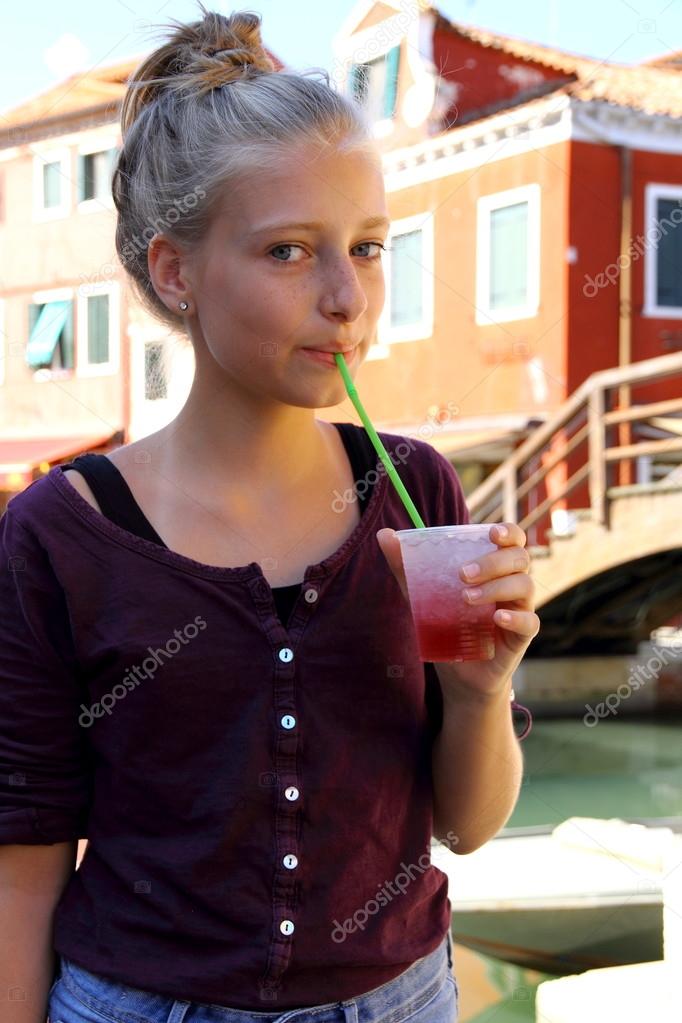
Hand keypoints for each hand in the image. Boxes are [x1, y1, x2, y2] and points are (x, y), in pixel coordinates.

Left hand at [375, 523, 539, 697]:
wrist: (458, 675)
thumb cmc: (446, 626)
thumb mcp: (423, 596)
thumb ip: (406, 566)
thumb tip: (384, 534)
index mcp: (494, 568)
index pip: (512, 540)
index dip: (508, 531)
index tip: (491, 533)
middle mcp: (511, 584)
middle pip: (519, 558)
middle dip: (493, 561)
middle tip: (462, 574)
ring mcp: (519, 609)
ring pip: (524, 585)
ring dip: (496, 587)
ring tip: (466, 598)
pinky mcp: (521, 637)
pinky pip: (530, 622)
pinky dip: (515, 617)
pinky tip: (496, 618)